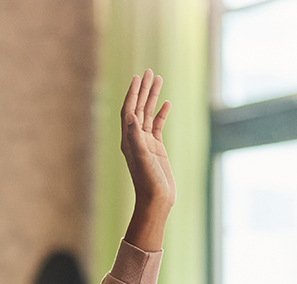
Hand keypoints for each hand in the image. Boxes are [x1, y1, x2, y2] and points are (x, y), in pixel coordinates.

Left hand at [119, 70, 173, 250]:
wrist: (157, 200)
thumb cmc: (148, 181)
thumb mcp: (141, 157)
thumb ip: (136, 136)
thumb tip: (131, 115)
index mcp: (128, 139)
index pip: (129, 110)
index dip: (132, 93)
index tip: (138, 77)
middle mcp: (135, 138)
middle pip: (138, 107)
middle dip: (143, 89)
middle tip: (149, 71)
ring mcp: (146, 142)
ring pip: (149, 114)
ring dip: (153, 97)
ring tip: (159, 80)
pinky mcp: (156, 148)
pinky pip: (158, 126)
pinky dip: (162, 113)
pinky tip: (167, 103)